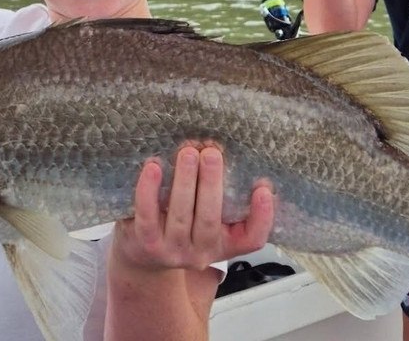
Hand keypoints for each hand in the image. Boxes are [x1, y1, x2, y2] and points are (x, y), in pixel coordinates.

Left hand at [112, 146, 273, 272]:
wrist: (144, 255)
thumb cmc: (183, 226)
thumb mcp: (210, 220)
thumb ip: (225, 197)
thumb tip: (233, 153)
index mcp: (225, 244)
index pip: (252, 239)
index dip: (262, 217)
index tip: (263, 189)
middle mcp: (201, 252)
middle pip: (210, 221)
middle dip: (211, 184)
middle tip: (212, 153)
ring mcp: (172, 250)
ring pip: (180, 215)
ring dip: (184, 181)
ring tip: (187, 153)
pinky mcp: (146, 243)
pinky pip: (147, 215)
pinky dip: (149, 191)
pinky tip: (153, 167)